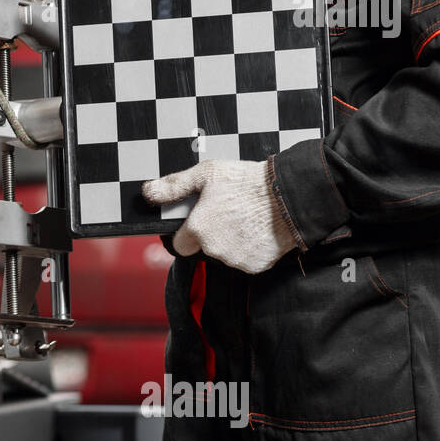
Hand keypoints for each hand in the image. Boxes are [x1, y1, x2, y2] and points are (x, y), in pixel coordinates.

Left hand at [142, 159, 298, 273]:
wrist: (290, 195)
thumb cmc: (248, 182)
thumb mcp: (207, 174)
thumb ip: (174, 186)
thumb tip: (149, 192)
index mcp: (199, 229)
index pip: (179, 243)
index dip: (187, 232)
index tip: (197, 222)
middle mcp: (214, 249)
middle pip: (203, 248)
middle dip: (210, 235)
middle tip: (227, 214)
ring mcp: (236, 260)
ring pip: (225, 256)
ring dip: (230, 242)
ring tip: (244, 219)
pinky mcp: (256, 266)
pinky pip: (246, 260)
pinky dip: (249, 249)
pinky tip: (257, 230)